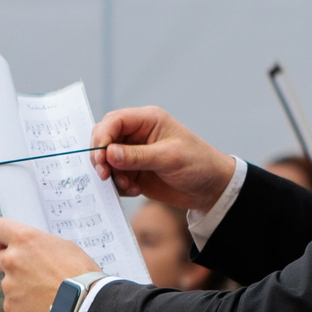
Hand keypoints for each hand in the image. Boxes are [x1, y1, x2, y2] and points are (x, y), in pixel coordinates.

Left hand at [0, 218, 97, 311]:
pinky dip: (24, 306)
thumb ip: (39, 245)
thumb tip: (31, 249)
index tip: (2, 243)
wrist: (86, 306)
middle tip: (34, 274)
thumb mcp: (64, 246)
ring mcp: (8, 285)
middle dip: (13, 265)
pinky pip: (12, 303)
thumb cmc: (81, 275)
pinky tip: (42, 306)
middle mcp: (11, 260)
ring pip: (8, 283)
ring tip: (45, 293)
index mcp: (24, 240)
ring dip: (21, 287)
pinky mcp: (10, 307)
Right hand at [89, 106, 238, 209]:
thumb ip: (137, 156)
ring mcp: (134, 154)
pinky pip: (115, 176)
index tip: (100, 157)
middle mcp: (137, 134)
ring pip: (107, 160)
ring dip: (112, 175)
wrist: (211, 189)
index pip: (114, 121)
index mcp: (147, 120)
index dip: (102, 137)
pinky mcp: (134, 171)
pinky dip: (119, 185)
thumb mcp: (169, 158)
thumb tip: (108, 153)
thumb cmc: (198, 164)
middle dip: (101, 157)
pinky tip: (134, 191)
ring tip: (128, 187)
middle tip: (104, 174)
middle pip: (104, 138)